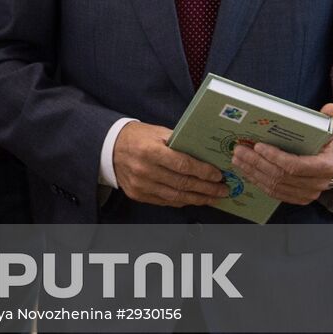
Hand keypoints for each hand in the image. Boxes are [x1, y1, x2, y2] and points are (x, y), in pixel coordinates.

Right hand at [113, 121, 229, 206]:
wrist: (109, 147)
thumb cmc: (138, 137)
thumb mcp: (157, 132)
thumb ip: (179, 142)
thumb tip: (206, 153)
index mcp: (150, 151)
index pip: (183, 165)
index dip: (203, 172)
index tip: (218, 175)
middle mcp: (144, 170)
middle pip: (182, 183)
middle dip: (206, 188)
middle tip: (223, 189)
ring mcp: (140, 185)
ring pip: (175, 197)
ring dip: (198, 198)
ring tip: (213, 197)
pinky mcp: (137, 194)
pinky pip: (165, 201)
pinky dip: (182, 201)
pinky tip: (194, 198)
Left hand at [231, 102, 332, 204]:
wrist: (332, 161)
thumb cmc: (327, 142)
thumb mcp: (330, 128)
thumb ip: (330, 119)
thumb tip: (331, 108)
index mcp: (325, 166)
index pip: (296, 165)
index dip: (275, 157)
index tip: (258, 146)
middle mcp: (317, 183)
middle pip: (281, 176)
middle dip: (257, 162)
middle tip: (239, 150)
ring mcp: (307, 194)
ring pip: (274, 185)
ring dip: (253, 172)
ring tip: (237, 158)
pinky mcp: (297, 198)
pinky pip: (274, 192)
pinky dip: (258, 181)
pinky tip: (245, 170)